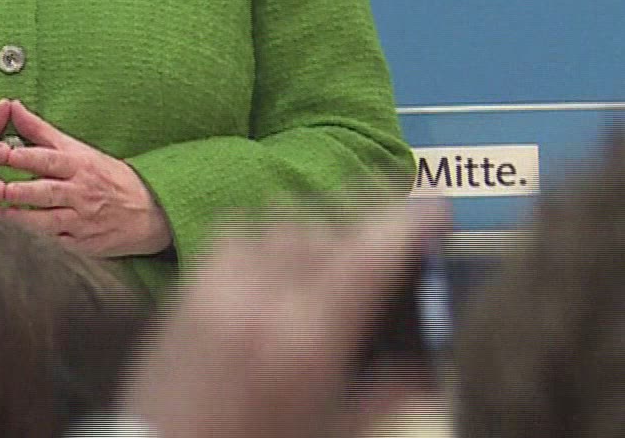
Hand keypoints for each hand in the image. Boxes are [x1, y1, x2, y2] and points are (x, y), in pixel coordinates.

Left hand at [0, 100, 171, 257]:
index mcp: (78, 166)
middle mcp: (80, 194)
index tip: (2, 153)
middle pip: (44, 192)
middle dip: (18, 192)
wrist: (150, 212)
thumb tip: (11, 106)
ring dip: (18, 222)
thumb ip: (41, 131)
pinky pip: (55, 246)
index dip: (25, 156)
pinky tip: (10, 243)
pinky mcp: (82, 246)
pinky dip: (34, 245)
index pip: (48, 159)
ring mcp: (81, 222)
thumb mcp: (78, 149)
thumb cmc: (106, 176)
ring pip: (45, 223)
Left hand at [117, 198, 448, 437]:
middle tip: (402, 212)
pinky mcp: (189, 287)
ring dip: (321, 220)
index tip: (435, 210)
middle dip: (370, 214)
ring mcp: (220, 289)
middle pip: (327, 229)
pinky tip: (286, 243)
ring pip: (281, 223)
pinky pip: (235, 232)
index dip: (405, 225)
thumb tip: (432, 365)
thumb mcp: (334, 429)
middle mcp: (261, 302)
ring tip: (349, 230)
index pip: (365, 259)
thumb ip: (387, 393)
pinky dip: (268, 228)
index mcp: (307, 343)